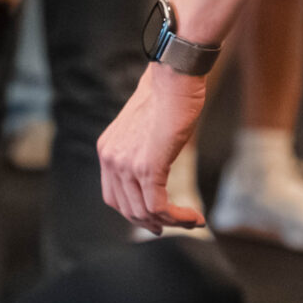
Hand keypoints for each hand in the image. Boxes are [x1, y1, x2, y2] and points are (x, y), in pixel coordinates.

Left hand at [99, 64, 208, 231]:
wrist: (175, 77)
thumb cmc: (168, 96)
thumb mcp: (147, 129)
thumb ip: (144, 151)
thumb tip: (157, 171)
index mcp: (108, 150)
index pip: (114, 196)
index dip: (134, 213)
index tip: (156, 219)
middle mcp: (111, 159)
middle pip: (127, 209)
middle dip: (153, 223)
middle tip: (176, 225)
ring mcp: (127, 164)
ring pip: (144, 212)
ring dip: (171, 222)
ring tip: (192, 221)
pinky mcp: (148, 167)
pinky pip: (159, 207)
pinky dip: (178, 218)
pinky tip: (195, 217)